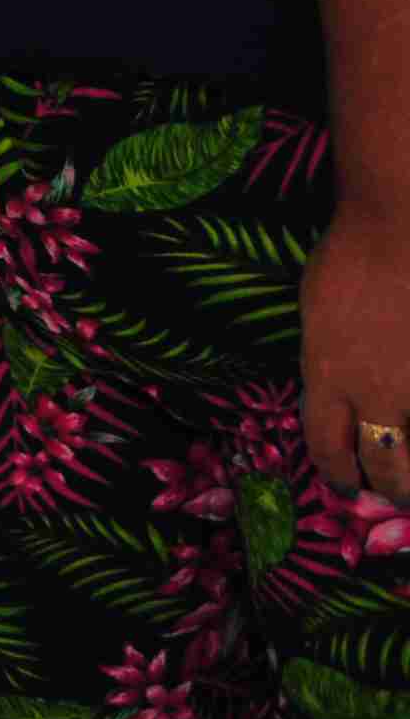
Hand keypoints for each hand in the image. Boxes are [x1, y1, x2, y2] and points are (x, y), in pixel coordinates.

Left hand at [308, 197, 409, 502]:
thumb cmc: (352, 256)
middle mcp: (377, 394)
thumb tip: (338, 393)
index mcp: (328, 376)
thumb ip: (328, 362)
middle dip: (389, 487)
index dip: (337, 474)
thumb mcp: (318, 315)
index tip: (345, 484)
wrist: (402, 227)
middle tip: (395, 492)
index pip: (327, 448)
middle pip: (384, 467)